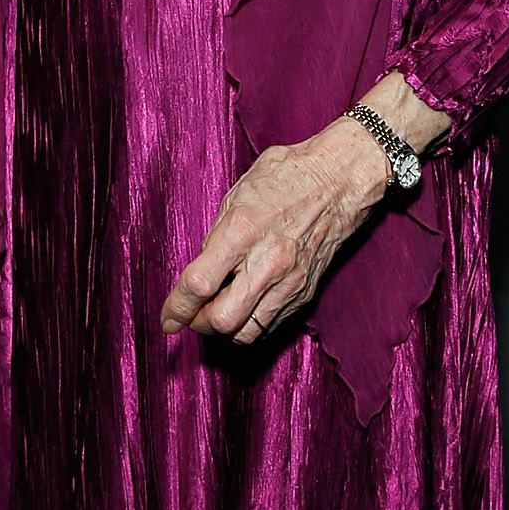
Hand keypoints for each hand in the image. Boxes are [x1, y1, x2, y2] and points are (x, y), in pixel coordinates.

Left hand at [161, 121, 390, 344]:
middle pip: (221, 320)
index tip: (168, 318)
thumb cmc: (288, 176)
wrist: (340, 180)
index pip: (198, 284)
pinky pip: (269, 326)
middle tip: (193, 313)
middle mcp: (266, 262)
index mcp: (242, 231)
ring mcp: (289, 281)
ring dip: (224, 330)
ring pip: (246, 333)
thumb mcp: (238, 193)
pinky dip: (249, 325)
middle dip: (198, 323)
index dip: (176, 307)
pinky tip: (243, 308)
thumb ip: (215, 234)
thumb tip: (202, 266)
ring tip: (217, 312)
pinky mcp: (304, 292)